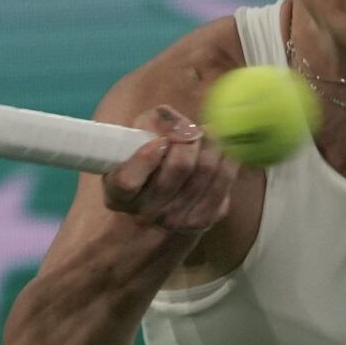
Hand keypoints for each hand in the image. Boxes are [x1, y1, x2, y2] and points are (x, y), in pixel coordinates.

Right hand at [102, 105, 236, 234]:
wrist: (159, 204)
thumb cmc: (145, 160)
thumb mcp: (137, 138)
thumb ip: (153, 123)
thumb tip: (182, 124)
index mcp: (118, 194)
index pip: (127, 181)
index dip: (145, 157)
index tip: (159, 141)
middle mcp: (145, 213)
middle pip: (178, 167)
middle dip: (189, 139)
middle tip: (191, 130)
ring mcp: (175, 220)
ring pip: (204, 170)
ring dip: (210, 144)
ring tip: (206, 134)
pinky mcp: (203, 220)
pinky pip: (223, 182)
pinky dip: (226, 159)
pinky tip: (222, 150)